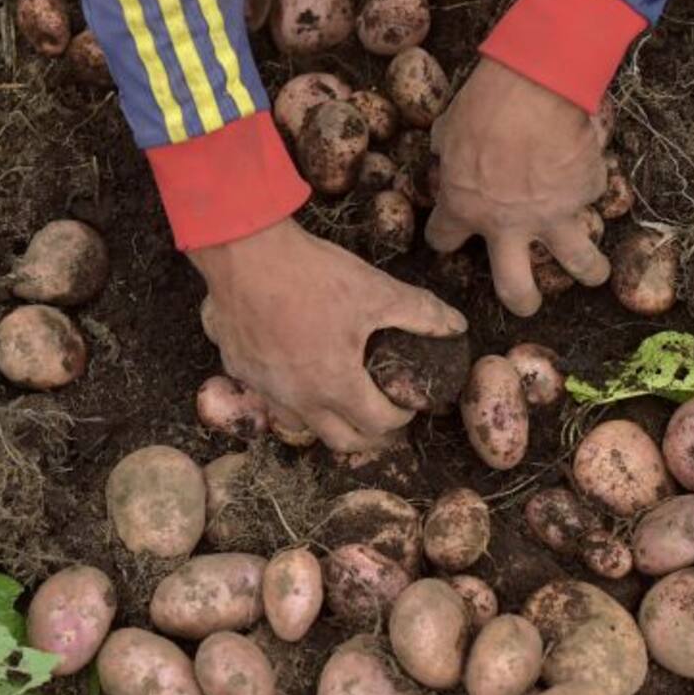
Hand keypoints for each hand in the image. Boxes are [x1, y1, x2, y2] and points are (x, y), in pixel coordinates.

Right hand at [190, 218, 465, 452]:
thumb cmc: (313, 276)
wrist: (244, 253)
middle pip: (340, 441)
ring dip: (326, 420)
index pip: (378, 425)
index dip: (401, 418)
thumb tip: (456, 325)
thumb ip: (420, 313)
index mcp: (336, 386)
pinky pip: (268, 395)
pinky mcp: (237, 368)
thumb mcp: (376, 290)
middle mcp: (298, 399)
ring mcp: (263, 387)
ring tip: (340, 400)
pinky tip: (295, 370)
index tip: (408, 405)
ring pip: (300, 423)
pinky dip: (289, 394)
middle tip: (382, 419)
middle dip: (368, 436)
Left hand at [426, 58, 610, 316]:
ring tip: (593, 275)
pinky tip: (591, 175)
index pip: (444, 240)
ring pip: (578, 263)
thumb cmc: (483, 104)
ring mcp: (552, 215)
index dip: (446, 237)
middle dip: (521, 301)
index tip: (450, 237)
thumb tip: (445, 153)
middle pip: (514, 287)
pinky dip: (592, 187)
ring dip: (589, 271)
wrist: (536, 86)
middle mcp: (507, 226)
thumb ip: (448, 155)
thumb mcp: (447, 131)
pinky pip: (592, 195)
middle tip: (526, 304)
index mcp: (463, 209)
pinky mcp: (587, 193)